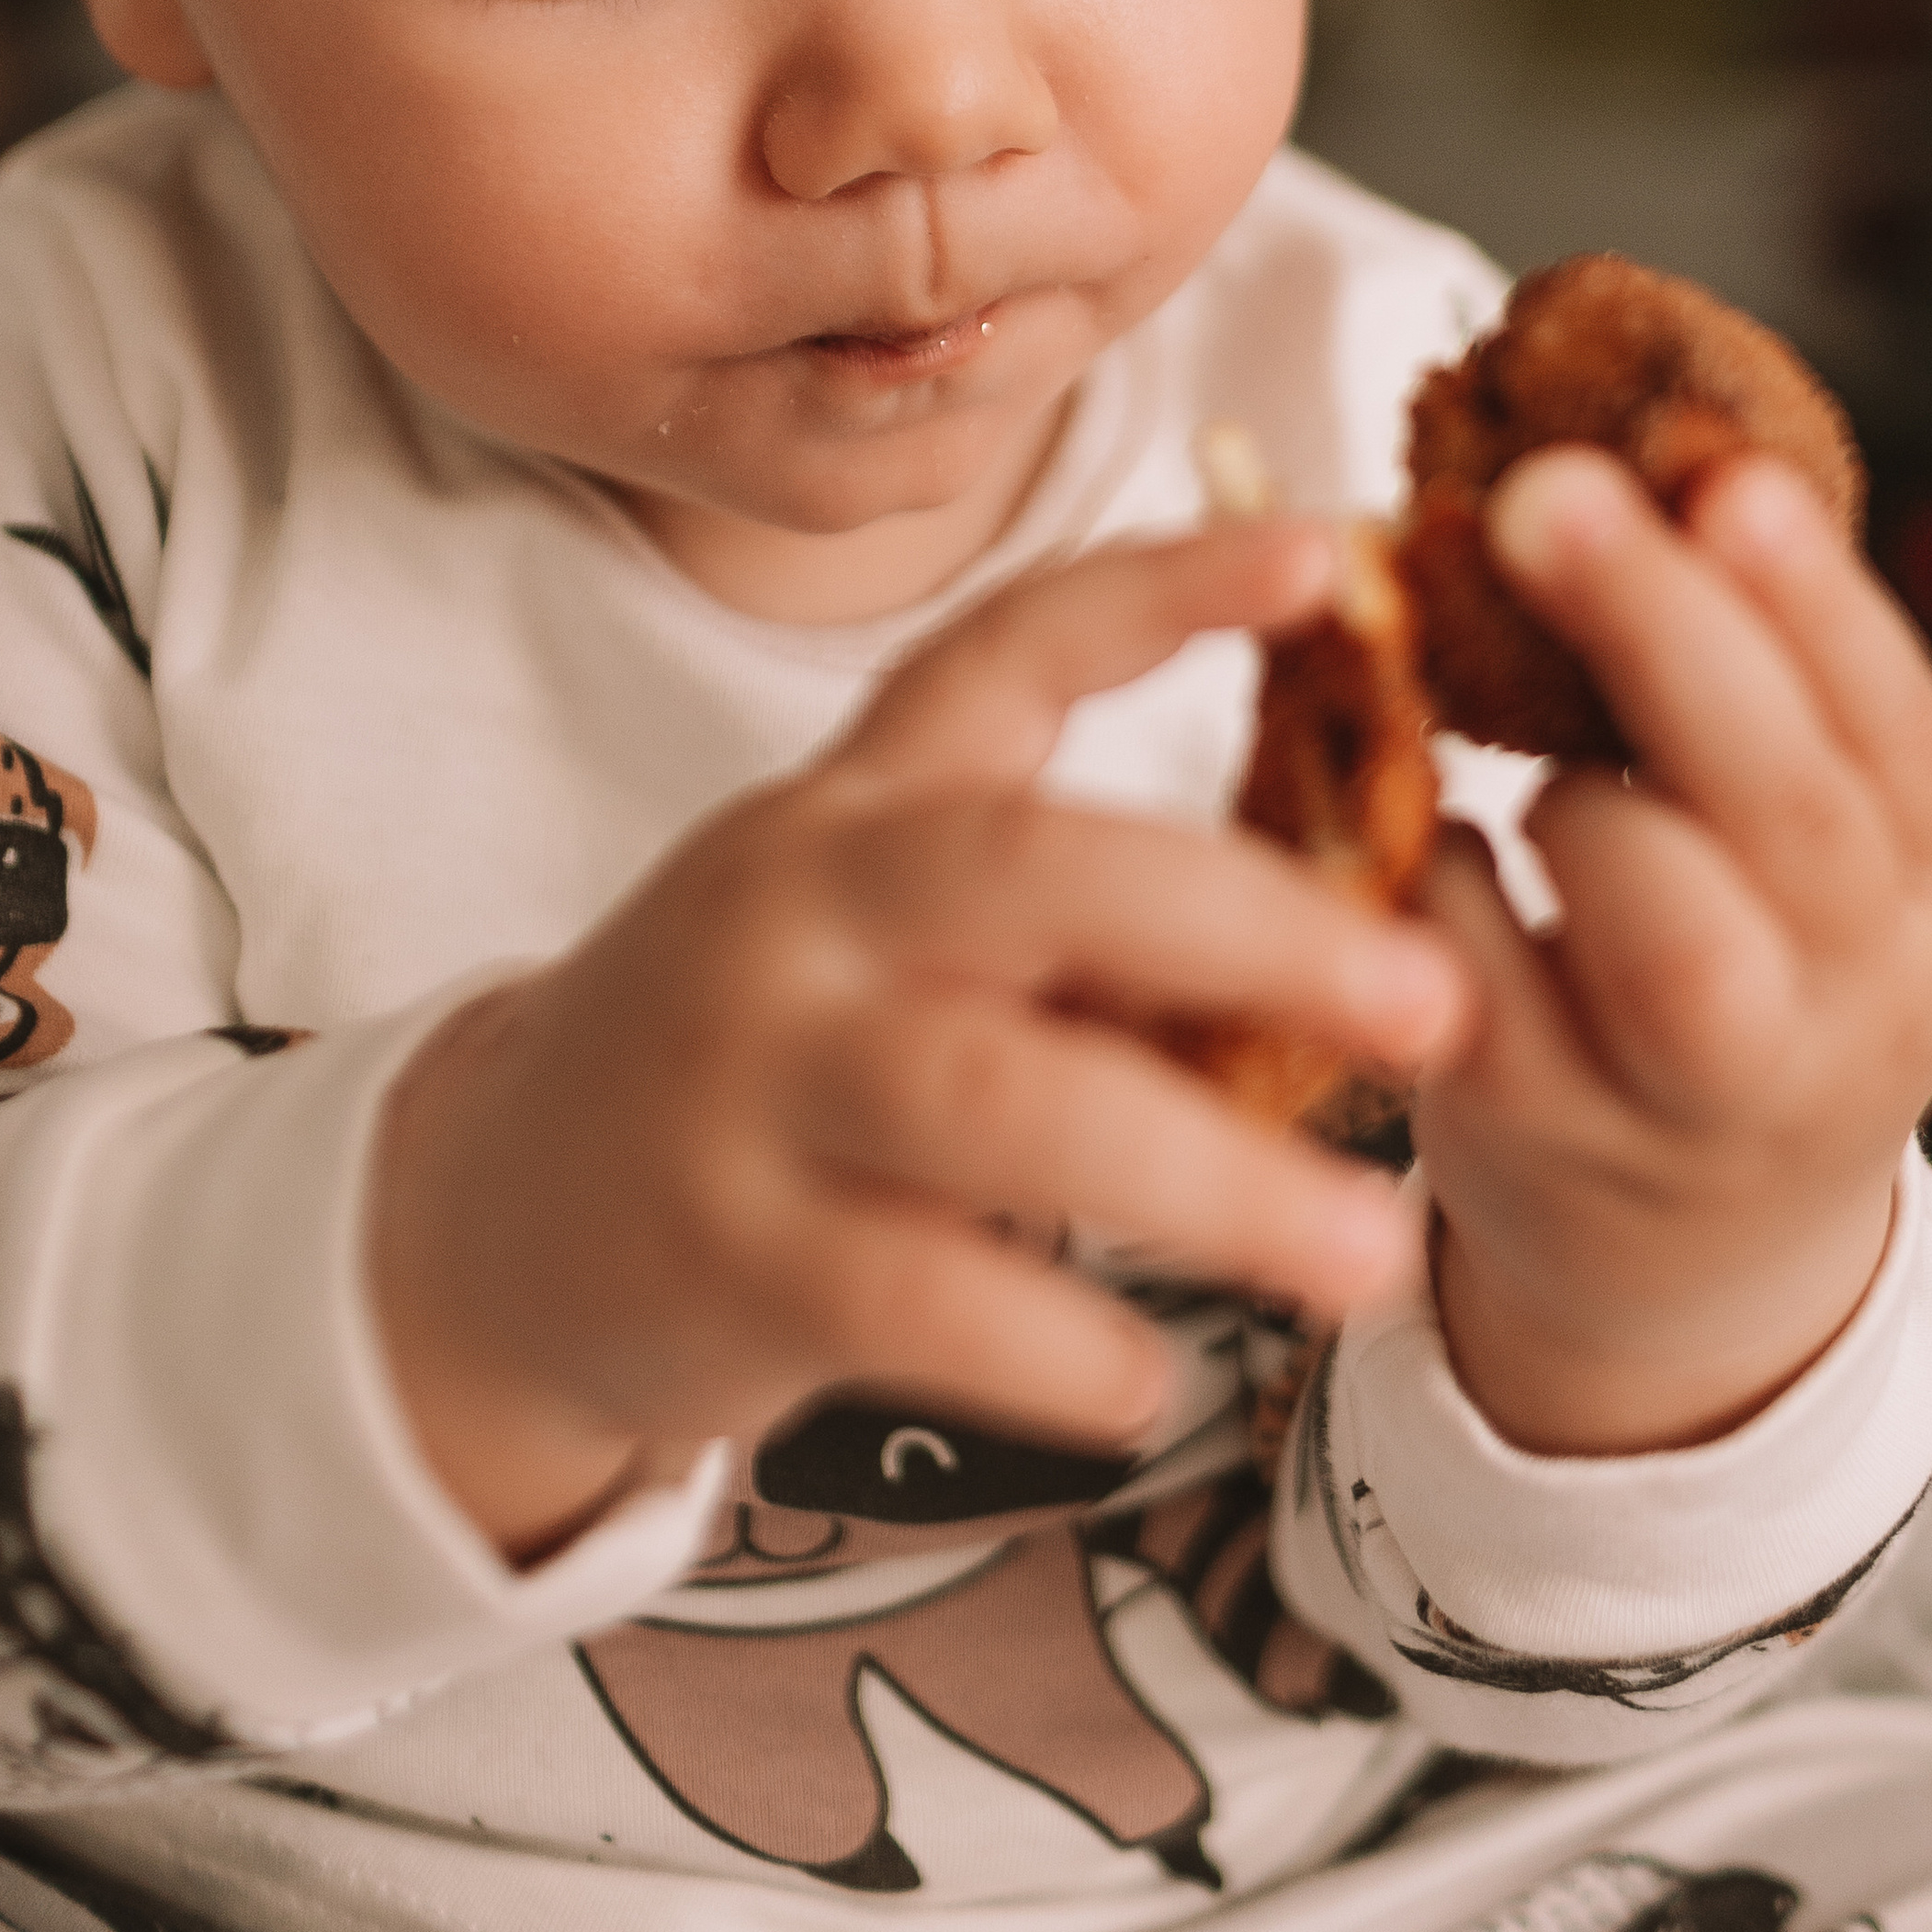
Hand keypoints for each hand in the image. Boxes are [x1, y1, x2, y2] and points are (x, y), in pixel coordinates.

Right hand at [369, 519, 1466, 1558]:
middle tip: (1431, 1004)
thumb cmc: (777, 1051)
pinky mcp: (725, 1250)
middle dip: (1248, 925)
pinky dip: (1054, 1343)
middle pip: (1028, 871)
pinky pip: (913, 1294)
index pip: (1006, 649)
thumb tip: (1363, 930)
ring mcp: (752, 1075)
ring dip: (1204, 1182)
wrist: (501, 1214)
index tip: (1327, 550)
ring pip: (991, 1100)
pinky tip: (1157, 1381)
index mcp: (861, 802)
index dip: (1161, 588)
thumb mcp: (892, 933)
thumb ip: (1083, 920)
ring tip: (1369, 1254)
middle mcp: (800, 905)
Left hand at [1415, 447, 1931, 1459]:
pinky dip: (1444, 881)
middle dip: (1667, 639)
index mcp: (1918, 888)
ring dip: (1575, 800)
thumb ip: (1740, 673)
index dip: (1816, 605)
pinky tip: (1436, 832)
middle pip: (1792, 820)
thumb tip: (1630, 442)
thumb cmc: (1730, 945)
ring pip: (1669, 939)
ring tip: (1521, 749)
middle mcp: (1846, 1002)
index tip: (1718, 470)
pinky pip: (1476, 984)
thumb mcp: (1792, 837)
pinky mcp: (1542, 1140)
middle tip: (1537, 493)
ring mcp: (1698, 1095)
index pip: (1904, 735)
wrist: (1687, 1254)